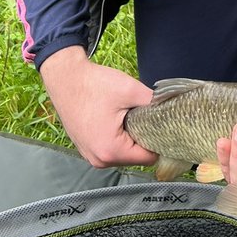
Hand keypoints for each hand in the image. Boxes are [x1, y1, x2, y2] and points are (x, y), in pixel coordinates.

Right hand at [39, 45, 156, 168]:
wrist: (65, 77)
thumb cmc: (94, 84)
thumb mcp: (131, 90)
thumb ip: (154, 104)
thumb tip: (171, 110)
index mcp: (111, 150)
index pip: (149, 157)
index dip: (159, 140)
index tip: (161, 124)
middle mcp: (99, 159)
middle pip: (136, 157)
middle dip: (143, 138)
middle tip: (142, 115)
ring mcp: (90, 155)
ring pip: (123, 153)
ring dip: (130, 137)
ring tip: (126, 115)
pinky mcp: (86, 148)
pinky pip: (110, 148)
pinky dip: (117, 137)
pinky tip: (115, 119)